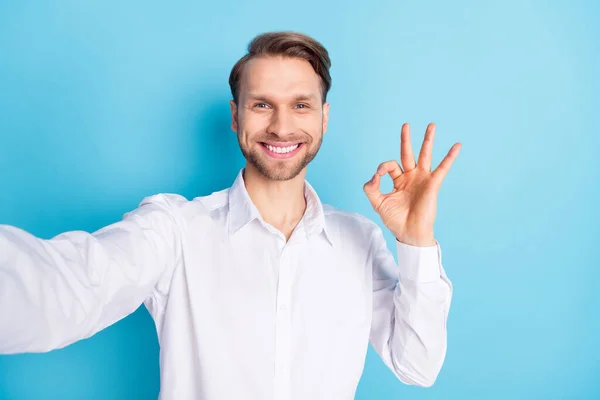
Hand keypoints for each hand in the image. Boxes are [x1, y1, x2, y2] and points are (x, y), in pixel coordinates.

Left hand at [363, 123, 460, 246]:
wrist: (409, 233)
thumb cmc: (395, 220)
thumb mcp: (378, 202)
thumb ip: (371, 187)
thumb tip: (375, 174)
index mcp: (398, 181)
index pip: (389, 166)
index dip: (382, 167)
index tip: (379, 175)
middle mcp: (411, 177)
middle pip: (408, 153)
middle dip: (406, 139)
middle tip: (405, 125)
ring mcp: (422, 179)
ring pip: (425, 155)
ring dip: (428, 140)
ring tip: (431, 125)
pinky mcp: (432, 184)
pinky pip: (443, 168)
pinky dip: (450, 157)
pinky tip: (457, 145)